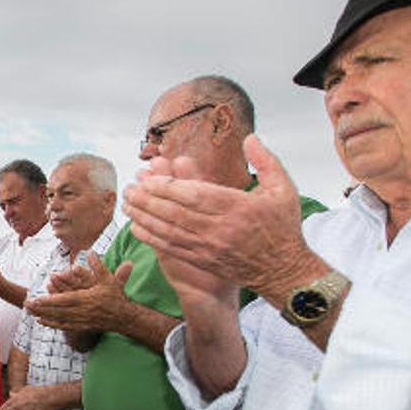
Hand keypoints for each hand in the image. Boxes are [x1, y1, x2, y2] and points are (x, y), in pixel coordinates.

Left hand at [25, 251, 132, 335]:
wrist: (124, 317)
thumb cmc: (115, 296)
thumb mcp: (108, 279)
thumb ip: (98, 266)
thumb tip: (90, 252)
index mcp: (86, 299)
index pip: (64, 300)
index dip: (49, 301)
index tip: (36, 299)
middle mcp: (81, 311)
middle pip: (57, 311)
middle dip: (41, 308)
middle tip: (26, 305)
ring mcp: (80, 320)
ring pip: (58, 318)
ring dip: (43, 315)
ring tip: (29, 311)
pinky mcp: (81, 326)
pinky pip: (63, 325)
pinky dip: (51, 324)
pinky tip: (40, 321)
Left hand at [123, 135, 320, 299]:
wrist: (284, 271)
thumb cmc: (282, 228)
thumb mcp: (283, 190)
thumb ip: (266, 161)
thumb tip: (250, 138)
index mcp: (237, 207)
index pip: (195, 195)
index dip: (169, 186)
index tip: (150, 177)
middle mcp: (220, 228)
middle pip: (176, 212)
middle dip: (148, 199)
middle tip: (129, 187)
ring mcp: (209, 247)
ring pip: (169, 230)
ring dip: (144, 216)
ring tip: (127, 203)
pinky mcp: (203, 260)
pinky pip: (171, 248)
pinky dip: (151, 238)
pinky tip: (136, 227)